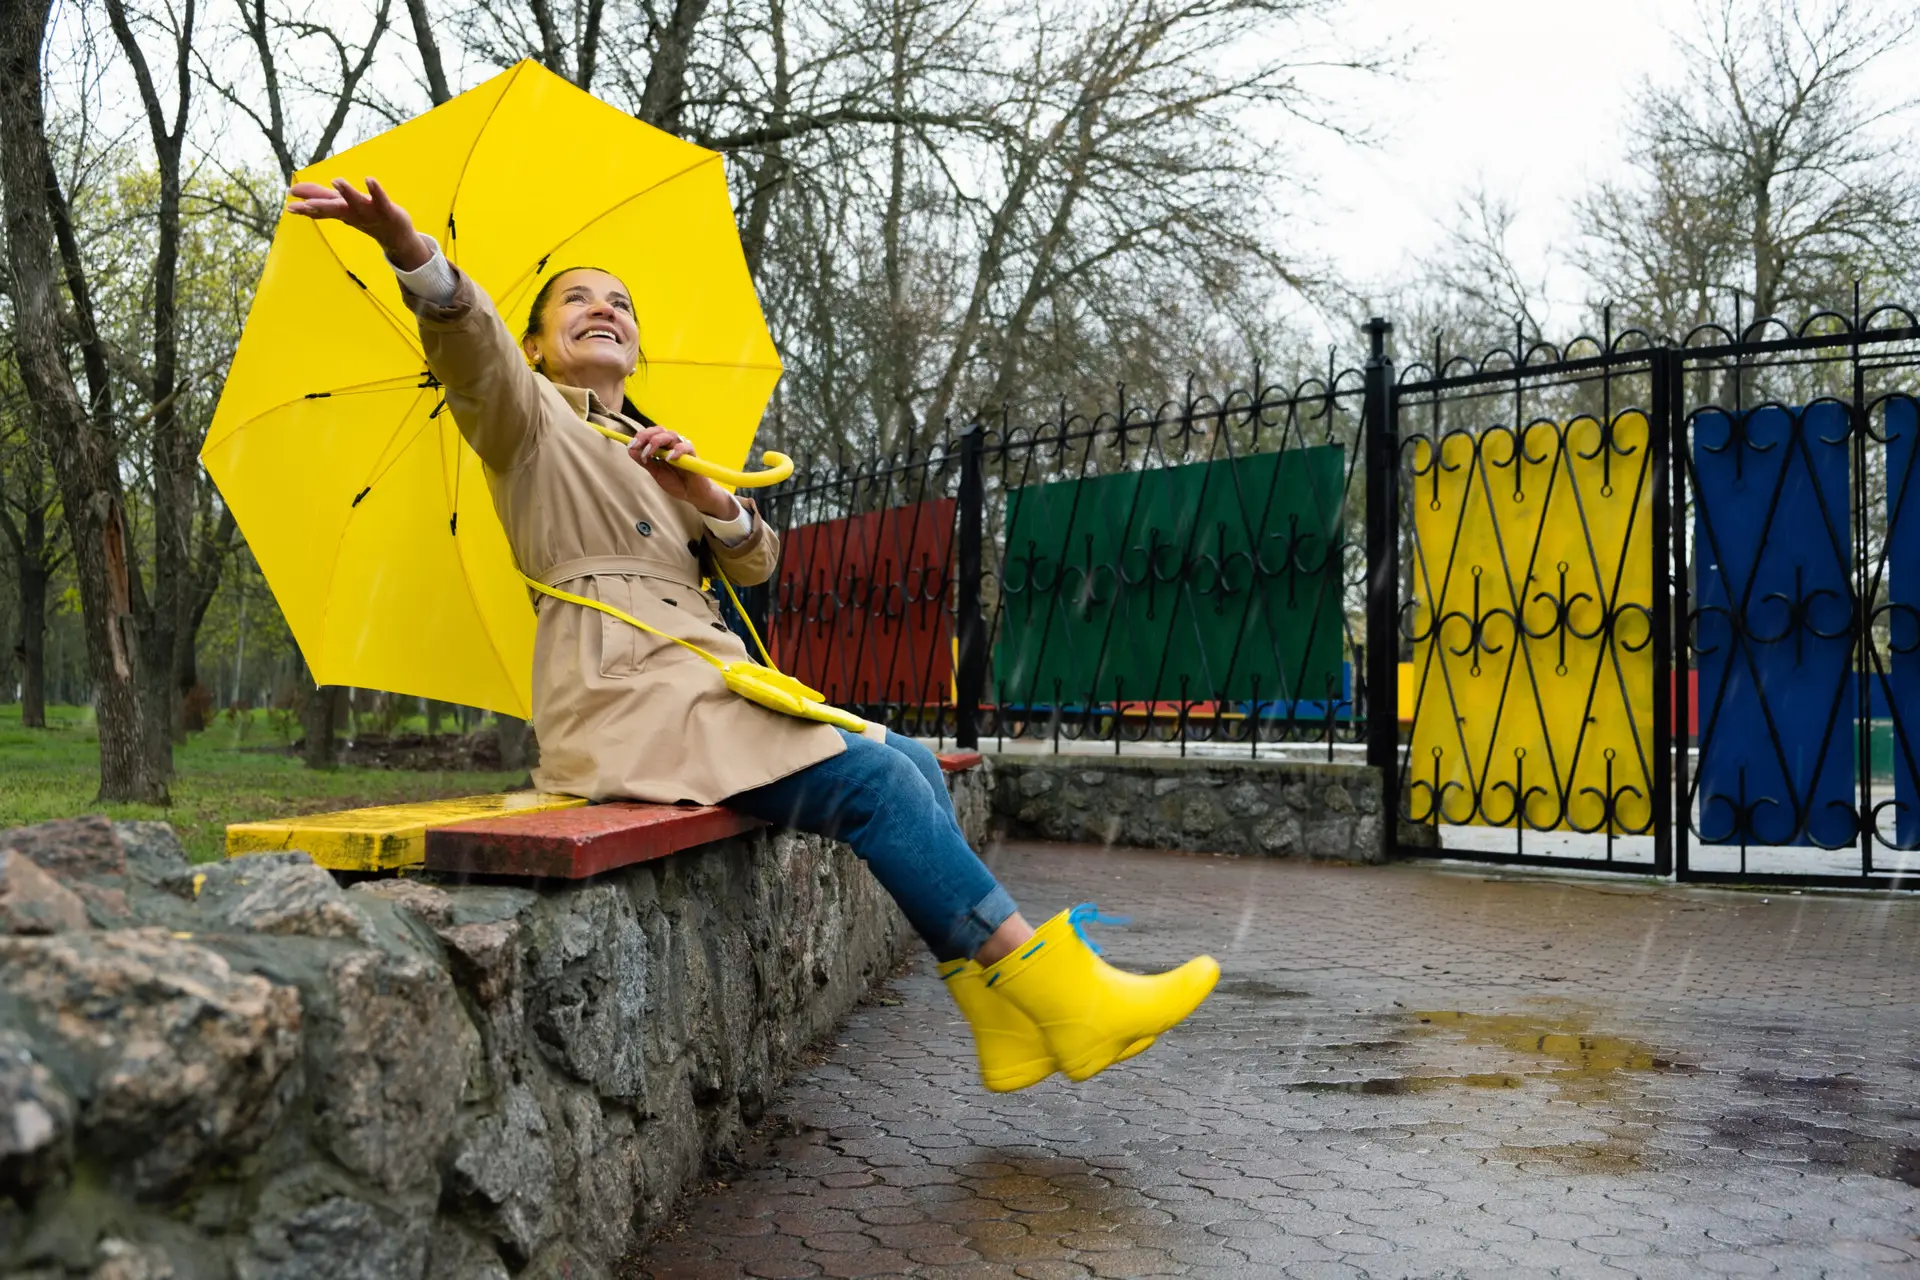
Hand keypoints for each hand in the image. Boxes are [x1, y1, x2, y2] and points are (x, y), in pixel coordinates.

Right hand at [286, 176, 429, 269]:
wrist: (396, 237)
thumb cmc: (366, 217)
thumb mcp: (341, 207)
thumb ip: (320, 198)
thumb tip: (295, 194)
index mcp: (341, 211)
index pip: (321, 209)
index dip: (306, 208)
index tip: (289, 207)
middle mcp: (353, 213)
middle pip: (334, 209)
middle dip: (319, 205)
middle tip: (303, 204)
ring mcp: (370, 212)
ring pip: (356, 202)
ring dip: (347, 192)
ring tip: (336, 180)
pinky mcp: (386, 209)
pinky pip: (380, 199)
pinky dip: (375, 190)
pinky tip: (368, 179)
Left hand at [628, 426, 736, 517]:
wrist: (692, 494)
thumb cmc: (676, 482)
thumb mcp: (656, 473)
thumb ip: (645, 461)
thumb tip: (630, 450)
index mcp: (662, 447)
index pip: (651, 434)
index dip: (640, 437)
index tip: (631, 445)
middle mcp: (672, 444)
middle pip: (659, 430)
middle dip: (646, 436)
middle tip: (637, 446)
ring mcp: (682, 448)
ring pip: (671, 434)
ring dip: (657, 441)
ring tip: (650, 454)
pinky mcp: (692, 455)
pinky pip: (686, 446)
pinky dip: (676, 450)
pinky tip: (669, 458)